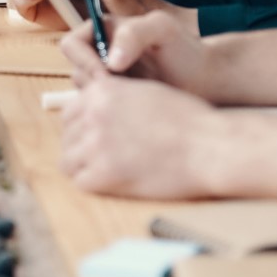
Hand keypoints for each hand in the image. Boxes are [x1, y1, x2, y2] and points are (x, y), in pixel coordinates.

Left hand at [59, 73, 222, 198]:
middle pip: (67, 137)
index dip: (82, 127)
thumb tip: (94, 110)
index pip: (69, 114)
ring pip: (68, 161)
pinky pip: (82, 182)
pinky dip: (95, 184)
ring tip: (108, 172)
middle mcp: (92, 114)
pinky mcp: (105, 173)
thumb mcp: (143, 92)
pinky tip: (114, 183)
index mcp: (100, 92)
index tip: (96, 138)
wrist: (209, 146)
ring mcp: (96, 144)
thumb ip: (114, 98)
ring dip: (85, 167)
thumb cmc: (187, 120)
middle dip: (82, 148)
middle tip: (104, 158)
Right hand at [60, 9, 212, 94]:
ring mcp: (105, 78)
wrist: (203, 80)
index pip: (71, 45)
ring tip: (136, 98)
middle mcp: (97, 53)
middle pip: (76, 70)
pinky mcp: (113, 99)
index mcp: (100, 30)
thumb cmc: (185, 49)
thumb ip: (134, 34)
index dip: (84, 61)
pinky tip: (138, 109)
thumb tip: (110, 61)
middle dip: (97, 83)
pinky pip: (100, 108)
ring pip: (86, 92)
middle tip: (124, 92)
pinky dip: (114, 111)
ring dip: (106, 97)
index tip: (107, 75)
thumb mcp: (162, 30)